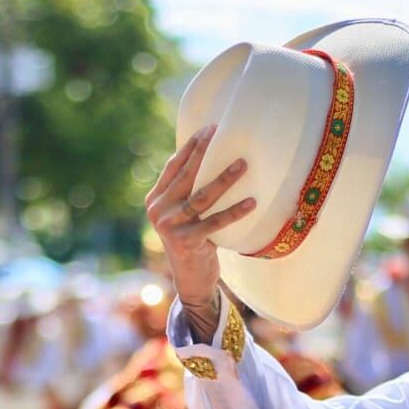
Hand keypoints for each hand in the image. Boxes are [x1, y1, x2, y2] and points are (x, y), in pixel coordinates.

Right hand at [145, 125, 254, 311]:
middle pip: (186, 176)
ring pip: (201, 196)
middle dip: (205, 153)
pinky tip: (252, 202)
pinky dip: (234, 212)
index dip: (191, 146)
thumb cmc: (194, 240)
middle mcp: (158, 210)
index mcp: (156, 199)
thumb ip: (189, 191)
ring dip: (224, 179)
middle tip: (224, 135)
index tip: (209, 128)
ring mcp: (170, 227)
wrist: (191, 279)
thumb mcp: (185, 214)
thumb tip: (214, 156)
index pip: (174, 166)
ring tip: (244, 164)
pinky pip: (214, 222)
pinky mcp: (185, 242)